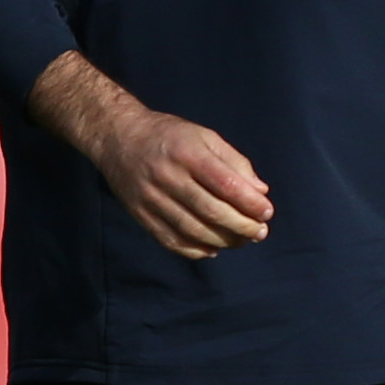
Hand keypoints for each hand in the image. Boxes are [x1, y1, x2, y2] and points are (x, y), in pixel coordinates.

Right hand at [29, 51, 270, 260]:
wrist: (118, 137)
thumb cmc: (170, 135)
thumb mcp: (204, 136)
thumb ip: (234, 162)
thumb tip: (260, 191)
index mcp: (187, 153)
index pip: (226, 184)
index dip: (250, 203)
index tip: (267, 212)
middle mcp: (168, 176)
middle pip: (210, 210)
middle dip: (241, 226)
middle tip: (260, 232)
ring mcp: (151, 197)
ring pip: (192, 229)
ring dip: (222, 241)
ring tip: (241, 241)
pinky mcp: (140, 213)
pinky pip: (169, 239)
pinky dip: (194, 249)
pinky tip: (212, 250)